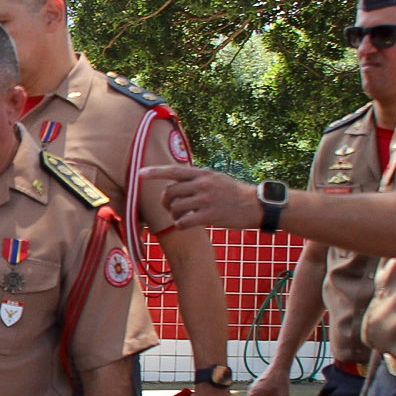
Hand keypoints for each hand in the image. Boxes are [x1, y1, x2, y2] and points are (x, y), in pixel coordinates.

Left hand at [141, 164, 261, 229]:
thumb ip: (198, 179)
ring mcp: (205, 200)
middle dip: (165, 202)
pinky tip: (187, 225)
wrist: (255, 205)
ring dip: (174, 215)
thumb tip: (178, 180)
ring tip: (182, 217)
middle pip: (169, 192)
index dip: (155, 172)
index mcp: (203, 174)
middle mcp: (202, 184)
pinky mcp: (210, 216)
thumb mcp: (216, 179)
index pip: (173, 170)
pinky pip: (184, 222)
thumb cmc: (235, 193)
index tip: (139, 174)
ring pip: (175, 208)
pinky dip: (181, 225)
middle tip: (169, 208)